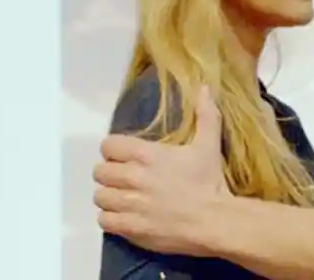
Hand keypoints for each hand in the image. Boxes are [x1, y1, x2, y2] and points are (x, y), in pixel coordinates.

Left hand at [93, 86, 229, 256]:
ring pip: (100, 196)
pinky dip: (111, 218)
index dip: (115, 150)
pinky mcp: (128, 227)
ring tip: (124, 198)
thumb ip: (205, 115)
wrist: (214, 221)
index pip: (109, 145)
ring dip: (110, 196)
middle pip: (100, 171)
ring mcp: (128, 204)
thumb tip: (204, 87)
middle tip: (126, 178)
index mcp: (147, 155)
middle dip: (111, 174)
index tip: (125, 157)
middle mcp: (132, 177)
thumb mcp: (208, 145)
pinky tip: (125, 216)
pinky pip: (103, 220)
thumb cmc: (209, 182)